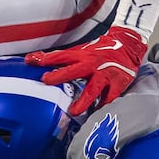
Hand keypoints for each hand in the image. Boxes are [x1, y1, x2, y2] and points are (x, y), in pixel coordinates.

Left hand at [27, 26, 147, 115]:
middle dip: (61, 75)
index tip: (31, 62)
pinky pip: (109, 98)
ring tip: (74, 111)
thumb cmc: (100, 50)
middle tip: (47, 81)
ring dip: (83, 101)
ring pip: (93, 89)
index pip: (61, 56)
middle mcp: (93, 64)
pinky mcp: (118, 83)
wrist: (128, 44)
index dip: (46, 59)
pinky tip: (95, 113)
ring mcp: (106, 74)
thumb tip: (30, 60)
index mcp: (82, 55)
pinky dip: (102, 106)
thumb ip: (57, 58)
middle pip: (75, 70)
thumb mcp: (80, 51)